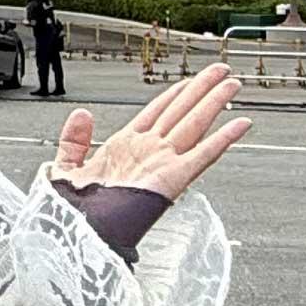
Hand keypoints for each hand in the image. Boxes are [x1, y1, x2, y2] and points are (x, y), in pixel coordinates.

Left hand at [52, 62, 251, 200]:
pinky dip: (223, 139)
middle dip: (201, 89)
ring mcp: (162, 163)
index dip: (173, 94)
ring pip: (194, 124)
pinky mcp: (172, 179)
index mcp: (124, 148)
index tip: (189, 80)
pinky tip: (240, 124)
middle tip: (221, 71)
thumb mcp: (64, 168)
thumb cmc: (72, 213)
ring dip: (214, 102)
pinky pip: (203, 154)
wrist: (76, 234)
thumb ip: (73, 140)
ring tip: (232, 83)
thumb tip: (82, 114)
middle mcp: (148, 152)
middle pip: (180, 111)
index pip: (155, 112)